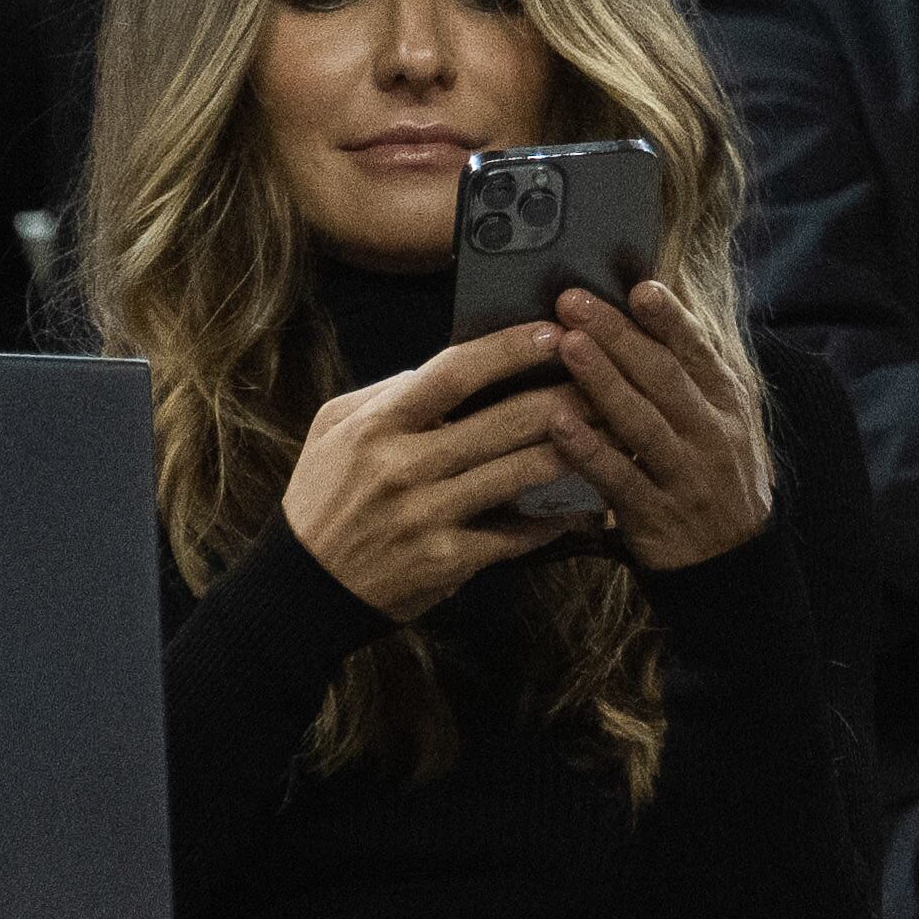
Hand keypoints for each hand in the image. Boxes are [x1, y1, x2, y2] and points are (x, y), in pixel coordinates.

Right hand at [280, 319, 607, 620]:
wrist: (302, 587)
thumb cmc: (324, 496)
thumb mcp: (336, 429)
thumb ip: (391, 392)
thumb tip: (451, 362)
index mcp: (378, 426)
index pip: (454, 372)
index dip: (509, 348)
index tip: (555, 331)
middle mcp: (403, 467)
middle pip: (506, 420)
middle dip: (569, 394)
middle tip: (612, 377)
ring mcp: (426, 516)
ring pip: (523, 472)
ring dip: (578, 449)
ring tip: (616, 430)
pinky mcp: (446, 560)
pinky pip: (516, 532)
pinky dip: (556, 516)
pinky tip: (587, 501)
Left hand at [546, 278, 776, 573]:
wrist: (733, 562)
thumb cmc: (715, 475)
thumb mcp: (725, 421)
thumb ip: (695, 375)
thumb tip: (661, 313)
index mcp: (728, 404)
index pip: (700, 353)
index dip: (670, 319)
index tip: (639, 286)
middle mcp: (712, 434)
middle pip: (664, 377)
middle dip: (618, 335)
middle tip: (575, 301)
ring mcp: (685, 475)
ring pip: (642, 422)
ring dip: (603, 380)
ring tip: (567, 344)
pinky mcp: (656, 515)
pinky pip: (619, 478)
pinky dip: (589, 450)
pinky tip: (558, 424)